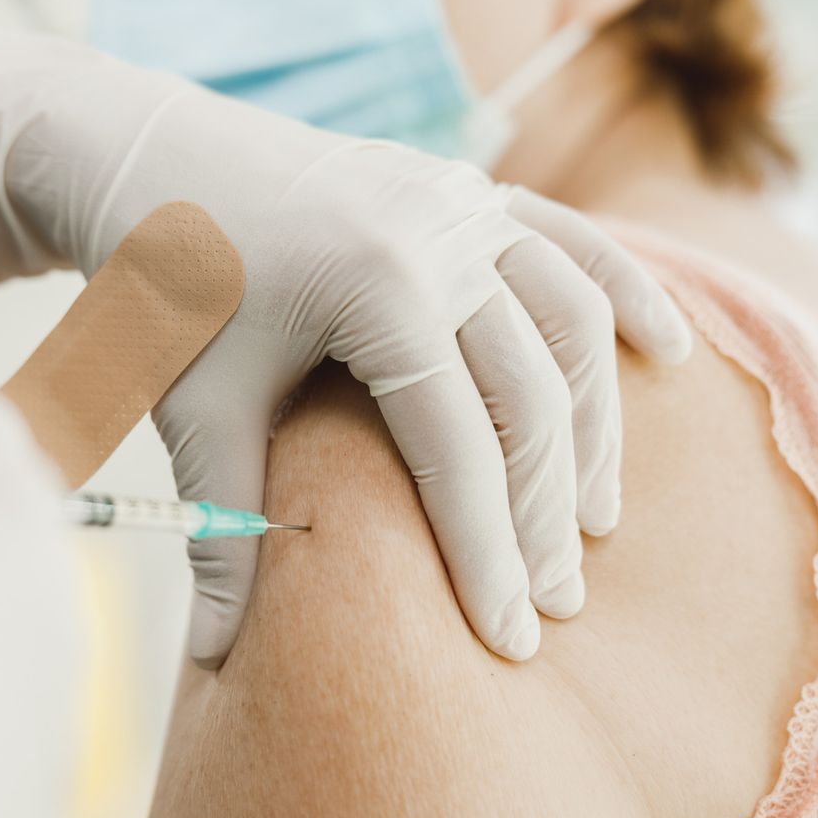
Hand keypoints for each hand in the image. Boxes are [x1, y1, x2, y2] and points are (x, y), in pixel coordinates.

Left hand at [0, 19, 689, 666]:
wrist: (149, 158)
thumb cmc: (168, 289)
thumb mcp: (196, 409)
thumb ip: (222, 533)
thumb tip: (214, 660)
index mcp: (374, 288)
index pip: (459, 450)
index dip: (488, 554)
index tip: (511, 639)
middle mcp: (440, 237)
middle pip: (533, 398)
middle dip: (547, 514)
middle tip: (556, 602)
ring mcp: (462, 203)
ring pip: (572, 326)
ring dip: (595, 428)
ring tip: (595, 522)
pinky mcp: (467, 188)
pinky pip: (572, 240)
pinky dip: (625, 293)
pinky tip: (668, 352)